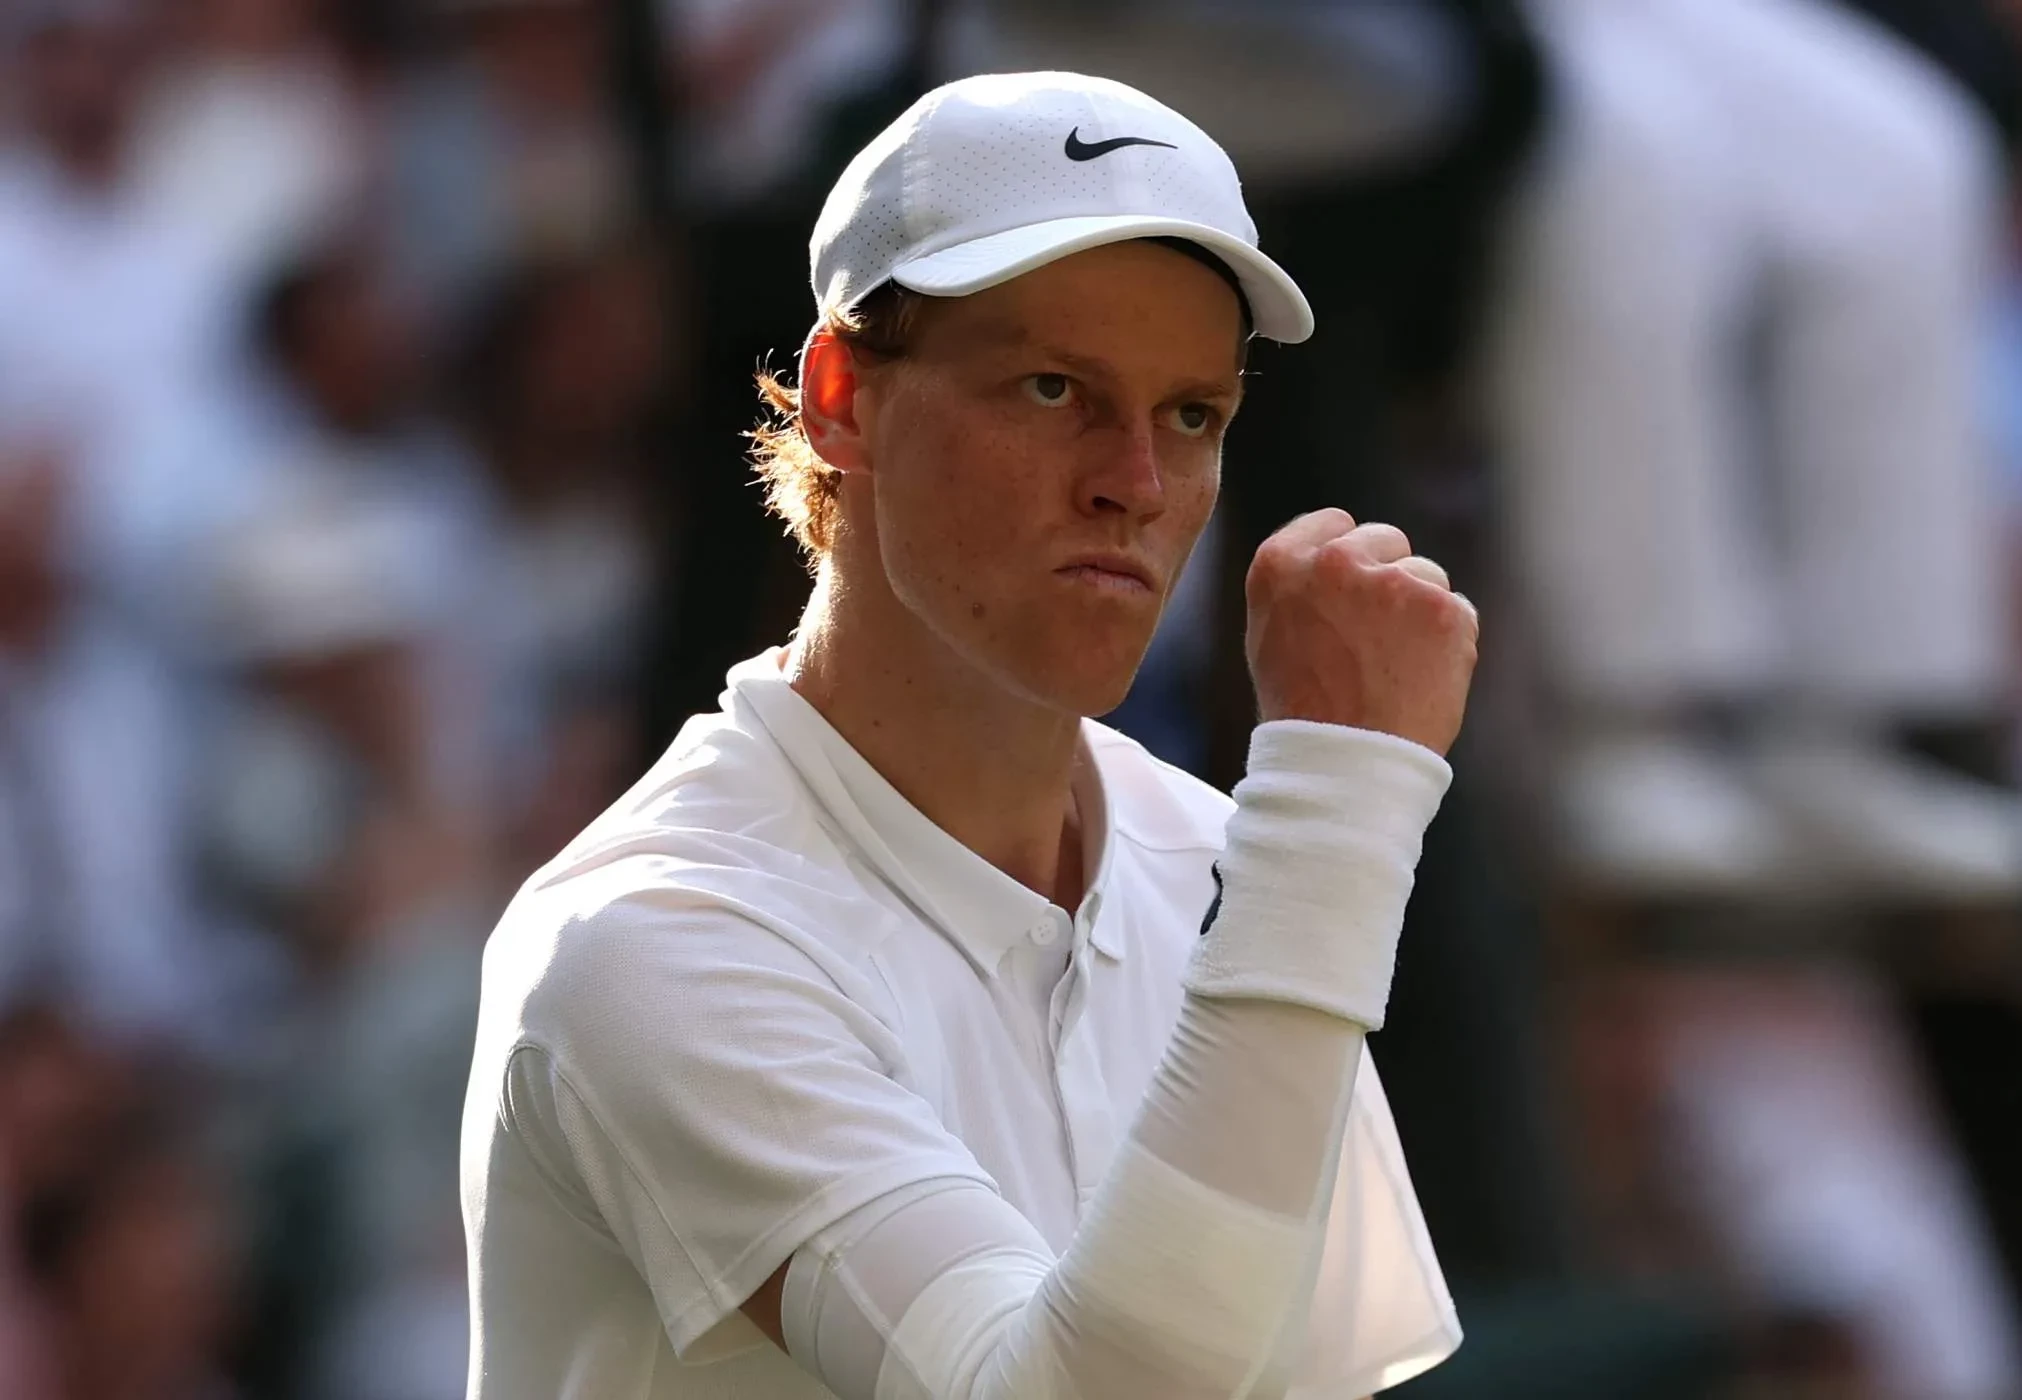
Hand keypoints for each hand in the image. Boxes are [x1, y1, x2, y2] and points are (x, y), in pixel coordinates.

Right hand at [1245, 509, 1477, 755]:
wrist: (1345, 767)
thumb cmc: (1305, 711)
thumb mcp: (1273, 636)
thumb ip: (1303, 587)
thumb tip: (1343, 556)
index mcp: (1280, 564)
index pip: (1333, 524)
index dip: (1348, 557)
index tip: (1349, 593)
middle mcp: (1333, 562)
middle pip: (1384, 539)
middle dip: (1387, 577)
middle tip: (1373, 641)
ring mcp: (1392, 582)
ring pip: (1426, 574)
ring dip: (1419, 612)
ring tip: (1393, 669)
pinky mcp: (1443, 609)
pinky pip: (1458, 611)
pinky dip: (1449, 643)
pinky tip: (1422, 679)